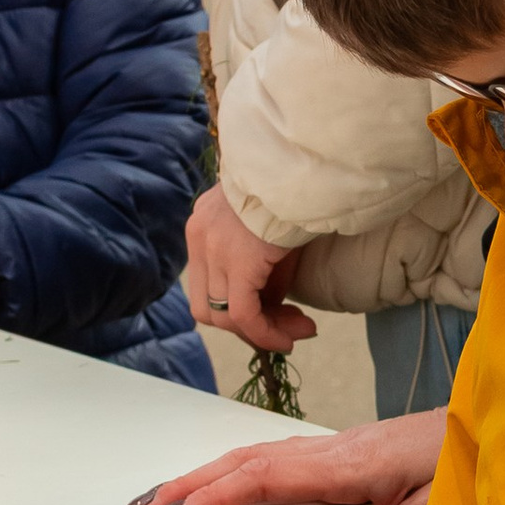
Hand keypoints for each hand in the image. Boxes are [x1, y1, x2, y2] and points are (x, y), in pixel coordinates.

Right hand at [129, 407, 445, 504]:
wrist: (502, 431)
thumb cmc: (472, 474)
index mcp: (351, 465)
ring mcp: (342, 447)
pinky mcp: (352, 452)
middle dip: (190, 483)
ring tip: (168, 498)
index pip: (264, 480)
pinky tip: (233, 485)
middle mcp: (338, 449)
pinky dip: (242, 471)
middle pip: (248, 461)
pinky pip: (281, 459)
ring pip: (260, 456)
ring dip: (210, 475)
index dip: (213, 497)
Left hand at [184, 182, 315, 353]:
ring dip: (262, 332)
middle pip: (208, 305)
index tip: (277, 314)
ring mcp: (213, 250)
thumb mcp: (271, 231)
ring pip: (222, 315)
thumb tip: (271, 308)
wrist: (305, 166)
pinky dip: (265, 334)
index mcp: (203, 224)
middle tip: (290, 328)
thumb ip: (263, 270)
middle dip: (248, 326)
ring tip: (299, 331)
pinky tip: (289, 338)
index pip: (207, 283)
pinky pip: (243, 314)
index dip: (238, 309)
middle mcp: (199, 237)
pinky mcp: (237, 262)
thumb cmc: (297, 190)